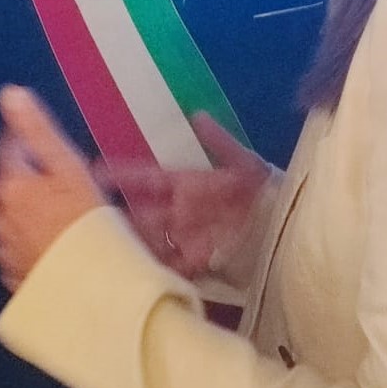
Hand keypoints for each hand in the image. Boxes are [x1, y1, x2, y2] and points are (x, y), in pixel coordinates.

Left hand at [0, 86, 105, 293]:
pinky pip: (21, 245)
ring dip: (32, 210)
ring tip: (66, 215)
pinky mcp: (14, 274)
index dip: (32, 143)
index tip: (56, 150)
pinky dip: (34, 238)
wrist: (93, 290)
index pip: (10, 148)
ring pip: (14, 216)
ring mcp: (4, 248)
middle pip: (10, 183)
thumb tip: (9, 92)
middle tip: (66, 183)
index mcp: (8, 184)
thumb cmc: (86, 220)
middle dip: (31, 178)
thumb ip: (36, 129)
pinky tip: (59, 243)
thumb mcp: (67, 166)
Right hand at [96, 113, 269, 278]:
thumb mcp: (245, 163)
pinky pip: (172, 267)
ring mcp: (189, 239)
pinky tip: (142, 272)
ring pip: (152, 242)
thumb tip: (198, 115)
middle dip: (122, 220)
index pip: (148, 179)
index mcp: (187, 185)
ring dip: (136, 245)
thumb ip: (220, 141)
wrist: (291, 228)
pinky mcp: (201, 264)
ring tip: (115, 251)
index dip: (123, 176)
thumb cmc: (267, 191)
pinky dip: (158, 269)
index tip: (95, 171)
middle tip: (96, 224)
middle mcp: (182, 213)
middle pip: (143, 215)